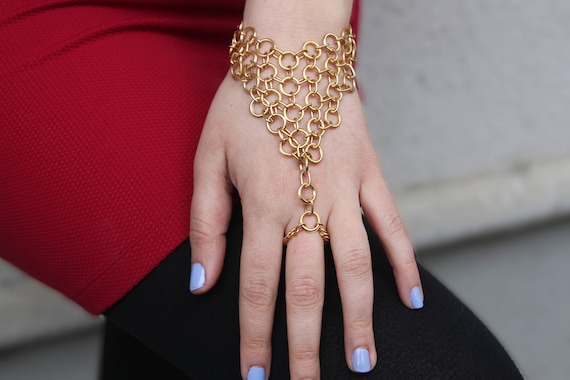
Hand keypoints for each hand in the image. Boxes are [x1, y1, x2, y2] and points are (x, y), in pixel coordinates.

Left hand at [189, 72, 422, 378]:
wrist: (292, 54)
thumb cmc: (245, 104)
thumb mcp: (207, 159)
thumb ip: (205, 223)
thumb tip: (202, 282)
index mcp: (263, 204)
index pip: (257, 287)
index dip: (254, 337)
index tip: (255, 376)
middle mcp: (307, 206)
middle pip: (307, 290)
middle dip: (306, 346)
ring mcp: (345, 192)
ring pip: (356, 268)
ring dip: (358, 318)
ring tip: (361, 361)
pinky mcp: (371, 177)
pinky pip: (392, 227)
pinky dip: (404, 264)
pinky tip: (409, 301)